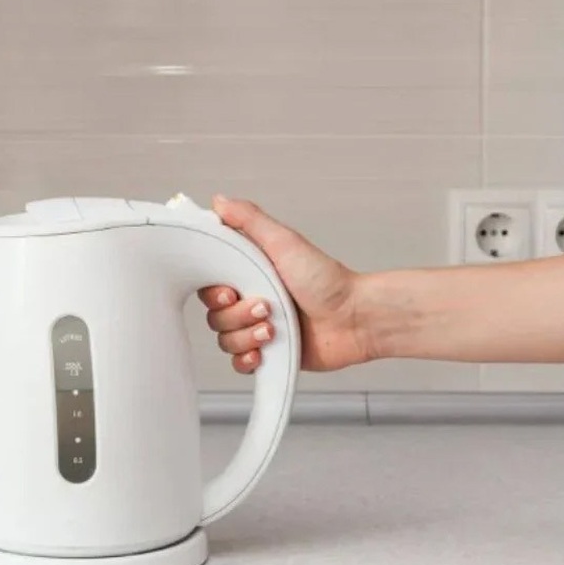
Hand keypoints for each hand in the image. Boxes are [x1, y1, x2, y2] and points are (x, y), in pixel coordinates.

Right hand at [198, 196, 372, 373]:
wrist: (355, 318)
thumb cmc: (326, 279)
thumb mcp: (284, 242)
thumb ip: (249, 220)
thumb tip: (218, 200)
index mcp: (249, 275)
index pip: (209, 288)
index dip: (214, 294)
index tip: (230, 292)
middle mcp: (250, 302)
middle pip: (215, 317)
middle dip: (238, 315)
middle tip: (267, 307)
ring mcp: (258, 329)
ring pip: (225, 341)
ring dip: (246, 336)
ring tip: (274, 328)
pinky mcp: (268, 354)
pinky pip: (238, 364)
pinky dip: (246, 360)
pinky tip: (262, 352)